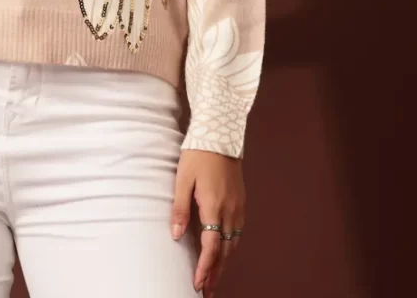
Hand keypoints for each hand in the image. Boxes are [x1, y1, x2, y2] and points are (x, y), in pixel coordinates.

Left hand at [171, 149, 244, 295]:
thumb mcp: (183, 178)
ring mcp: (238, 207)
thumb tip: (175, 235)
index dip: (204, 268)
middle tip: (205, 290)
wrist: (220, 134)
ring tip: (214, 279)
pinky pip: (237, 233)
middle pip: (224, 251)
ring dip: (223, 264)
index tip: (197, 283)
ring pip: (233, 245)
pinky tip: (224, 254)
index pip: (211, 247)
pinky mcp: (241, 203)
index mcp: (214, 206)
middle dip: (215, 273)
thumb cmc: (198, 154)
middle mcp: (230, 211)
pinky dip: (230, 249)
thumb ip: (179, 208)